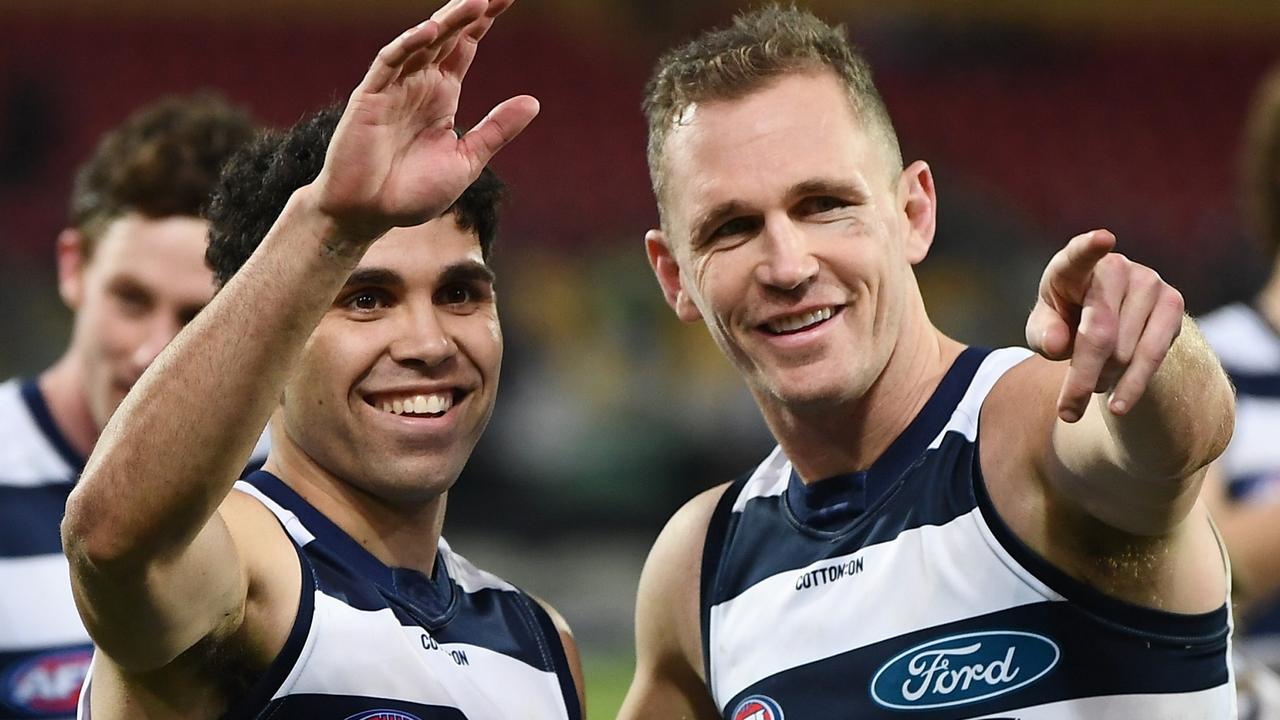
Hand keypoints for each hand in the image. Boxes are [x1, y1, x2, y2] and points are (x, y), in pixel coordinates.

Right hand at [313, 0, 538, 240]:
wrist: (369, 215)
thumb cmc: (412, 192)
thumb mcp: (466, 160)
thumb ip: (496, 130)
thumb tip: (533, 102)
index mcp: (442, 94)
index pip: (466, 45)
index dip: (484, 21)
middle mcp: (419, 83)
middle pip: (448, 35)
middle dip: (470, 10)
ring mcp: (393, 87)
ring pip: (422, 42)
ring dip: (447, 20)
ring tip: (475, 0)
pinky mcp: (370, 98)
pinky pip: (389, 63)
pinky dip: (407, 45)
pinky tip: (430, 30)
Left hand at [1025, 229, 1184, 422]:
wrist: (1109, 324)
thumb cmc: (1065, 322)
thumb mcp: (1044, 329)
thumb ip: (1043, 333)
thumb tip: (1055, 342)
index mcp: (1072, 268)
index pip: (1079, 255)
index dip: (1089, 247)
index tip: (1103, 239)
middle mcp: (1115, 268)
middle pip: (1098, 334)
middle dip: (1080, 377)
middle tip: (1066, 412)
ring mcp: (1149, 282)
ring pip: (1124, 351)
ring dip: (1104, 379)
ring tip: (1091, 387)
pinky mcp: (1173, 303)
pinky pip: (1152, 355)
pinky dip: (1132, 386)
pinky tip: (1117, 406)